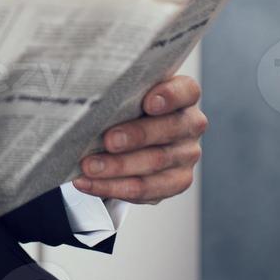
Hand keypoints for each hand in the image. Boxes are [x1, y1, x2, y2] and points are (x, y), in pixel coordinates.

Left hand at [72, 75, 205, 204]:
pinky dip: (112, 187)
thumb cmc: (127, 108)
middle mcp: (190, 125)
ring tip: (90, 167)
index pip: (186, 91)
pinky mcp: (176, 182)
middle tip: (108, 140)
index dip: (169, 96)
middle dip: (136, 136)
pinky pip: (146, 190)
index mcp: (183, 96)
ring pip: (155, 162)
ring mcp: (186, 155)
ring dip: (118, 167)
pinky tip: (89, 182)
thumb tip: (89, 93)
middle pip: (169, 129)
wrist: (130, 138)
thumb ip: (118, 90)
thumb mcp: (126, 93)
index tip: (148, 103)